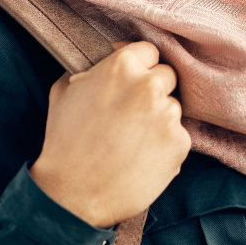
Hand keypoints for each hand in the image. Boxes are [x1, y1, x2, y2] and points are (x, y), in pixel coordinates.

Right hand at [30, 41, 190, 226]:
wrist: (73, 193)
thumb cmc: (64, 141)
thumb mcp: (65, 90)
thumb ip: (92, 68)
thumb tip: (108, 57)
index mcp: (122, 66)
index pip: (149, 51)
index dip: (140, 66)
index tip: (132, 80)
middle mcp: (150, 85)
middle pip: (166, 76)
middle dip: (152, 90)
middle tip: (131, 112)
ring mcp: (168, 115)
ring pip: (173, 107)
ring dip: (159, 118)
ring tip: (131, 140)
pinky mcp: (181, 143)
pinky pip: (177, 136)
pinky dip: (164, 144)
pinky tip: (140, 156)